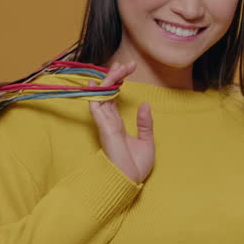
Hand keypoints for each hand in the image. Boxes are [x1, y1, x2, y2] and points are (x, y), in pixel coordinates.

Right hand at [89, 61, 154, 183]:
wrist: (130, 181)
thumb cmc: (136, 166)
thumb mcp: (146, 141)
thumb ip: (144, 123)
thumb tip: (145, 105)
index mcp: (117, 124)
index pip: (113, 97)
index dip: (117, 82)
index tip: (127, 68)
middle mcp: (109, 122)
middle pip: (107, 93)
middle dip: (114, 76)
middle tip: (126, 63)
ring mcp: (105, 124)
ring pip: (101, 95)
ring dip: (109, 80)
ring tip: (120, 67)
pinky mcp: (104, 128)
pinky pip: (97, 106)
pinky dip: (99, 93)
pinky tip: (104, 82)